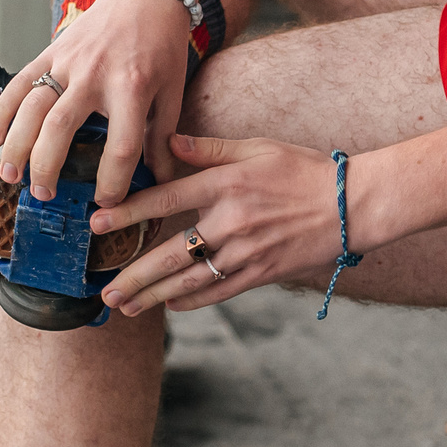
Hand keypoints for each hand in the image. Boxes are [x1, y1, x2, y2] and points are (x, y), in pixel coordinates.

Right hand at [0, 0, 196, 205]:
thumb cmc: (161, 46)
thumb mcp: (172, 91)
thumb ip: (163, 136)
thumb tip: (161, 181)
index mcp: (132, 87)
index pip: (121, 146)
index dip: (113, 182)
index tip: (107, 201)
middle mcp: (94, 74)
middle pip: (61, 128)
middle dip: (47, 167)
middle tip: (43, 194)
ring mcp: (67, 61)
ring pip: (31, 107)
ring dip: (16, 145)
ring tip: (10, 176)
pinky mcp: (50, 51)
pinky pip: (19, 83)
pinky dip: (1, 111)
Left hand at [87, 136, 342, 314]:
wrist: (350, 204)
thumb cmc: (303, 170)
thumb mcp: (256, 147)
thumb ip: (209, 148)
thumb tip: (168, 141)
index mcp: (225, 184)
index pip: (164, 199)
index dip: (127, 213)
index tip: (95, 224)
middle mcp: (230, 221)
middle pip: (169, 252)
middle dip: (132, 274)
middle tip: (103, 288)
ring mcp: (245, 251)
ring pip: (189, 279)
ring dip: (152, 295)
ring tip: (124, 305)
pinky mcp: (261, 273)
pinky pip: (218, 291)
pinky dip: (191, 300)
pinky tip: (169, 305)